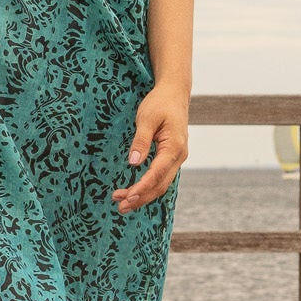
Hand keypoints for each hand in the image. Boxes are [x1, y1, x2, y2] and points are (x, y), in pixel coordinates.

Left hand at [112, 84, 188, 213]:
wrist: (174, 93)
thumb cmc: (160, 103)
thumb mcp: (146, 118)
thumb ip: (141, 141)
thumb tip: (134, 162)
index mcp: (174, 147)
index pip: (157, 174)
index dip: (142, 188)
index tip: (127, 197)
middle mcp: (179, 156)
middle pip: (160, 185)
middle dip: (141, 198)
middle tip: (120, 207)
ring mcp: (177, 158)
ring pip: (161, 184)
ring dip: (143, 195)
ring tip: (123, 204)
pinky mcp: (171, 157)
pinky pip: (161, 177)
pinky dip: (148, 187)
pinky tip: (135, 192)